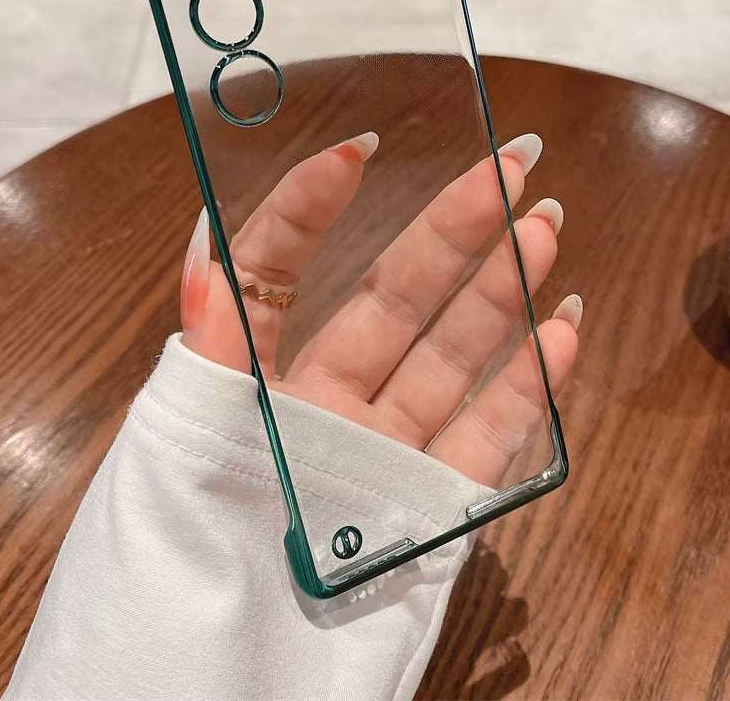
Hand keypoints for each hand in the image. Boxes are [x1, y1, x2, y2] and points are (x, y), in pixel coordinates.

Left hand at [179, 132, 580, 487]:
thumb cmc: (167, 578)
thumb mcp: (171, 445)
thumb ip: (206, 339)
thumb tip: (210, 230)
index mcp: (245, 386)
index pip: (279, 274)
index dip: (313, 209)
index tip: (359, 151)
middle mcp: (315, 412)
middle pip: (393, 301)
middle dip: (454, 230)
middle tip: (512, 162)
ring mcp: (377, 459)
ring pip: (451, 359)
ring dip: (503, 291)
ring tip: (545, 223)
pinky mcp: (427, 515)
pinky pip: (485, 440)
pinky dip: (527, 385)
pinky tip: (561, 326)